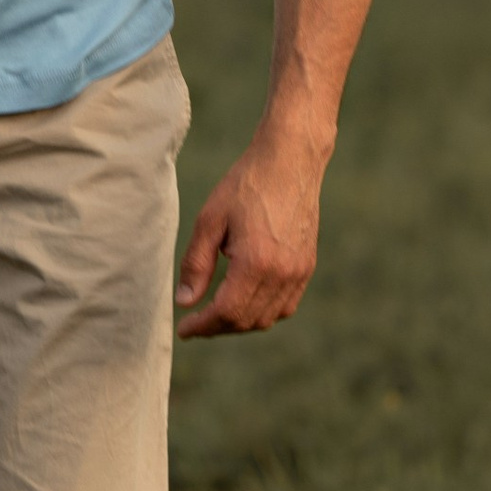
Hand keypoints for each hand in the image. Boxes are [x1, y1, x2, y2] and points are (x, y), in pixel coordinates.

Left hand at [176, 137, 324, 339]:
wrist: (290, 161)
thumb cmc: (246, 184)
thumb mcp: (209, 219)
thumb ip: (196, 264)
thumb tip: (185, 302)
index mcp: (257, 262)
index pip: (228, 312)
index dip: (203, 326)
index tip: (184, 329)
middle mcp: (283, 273)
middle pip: (247, 320)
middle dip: (217, 327)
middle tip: (194, 322)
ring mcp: (299, 271)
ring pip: (267, 318)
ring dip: (240, 322)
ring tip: (215, 313)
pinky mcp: (307, 266)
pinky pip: (285, 306)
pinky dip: (262, 312)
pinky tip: (243, 301)